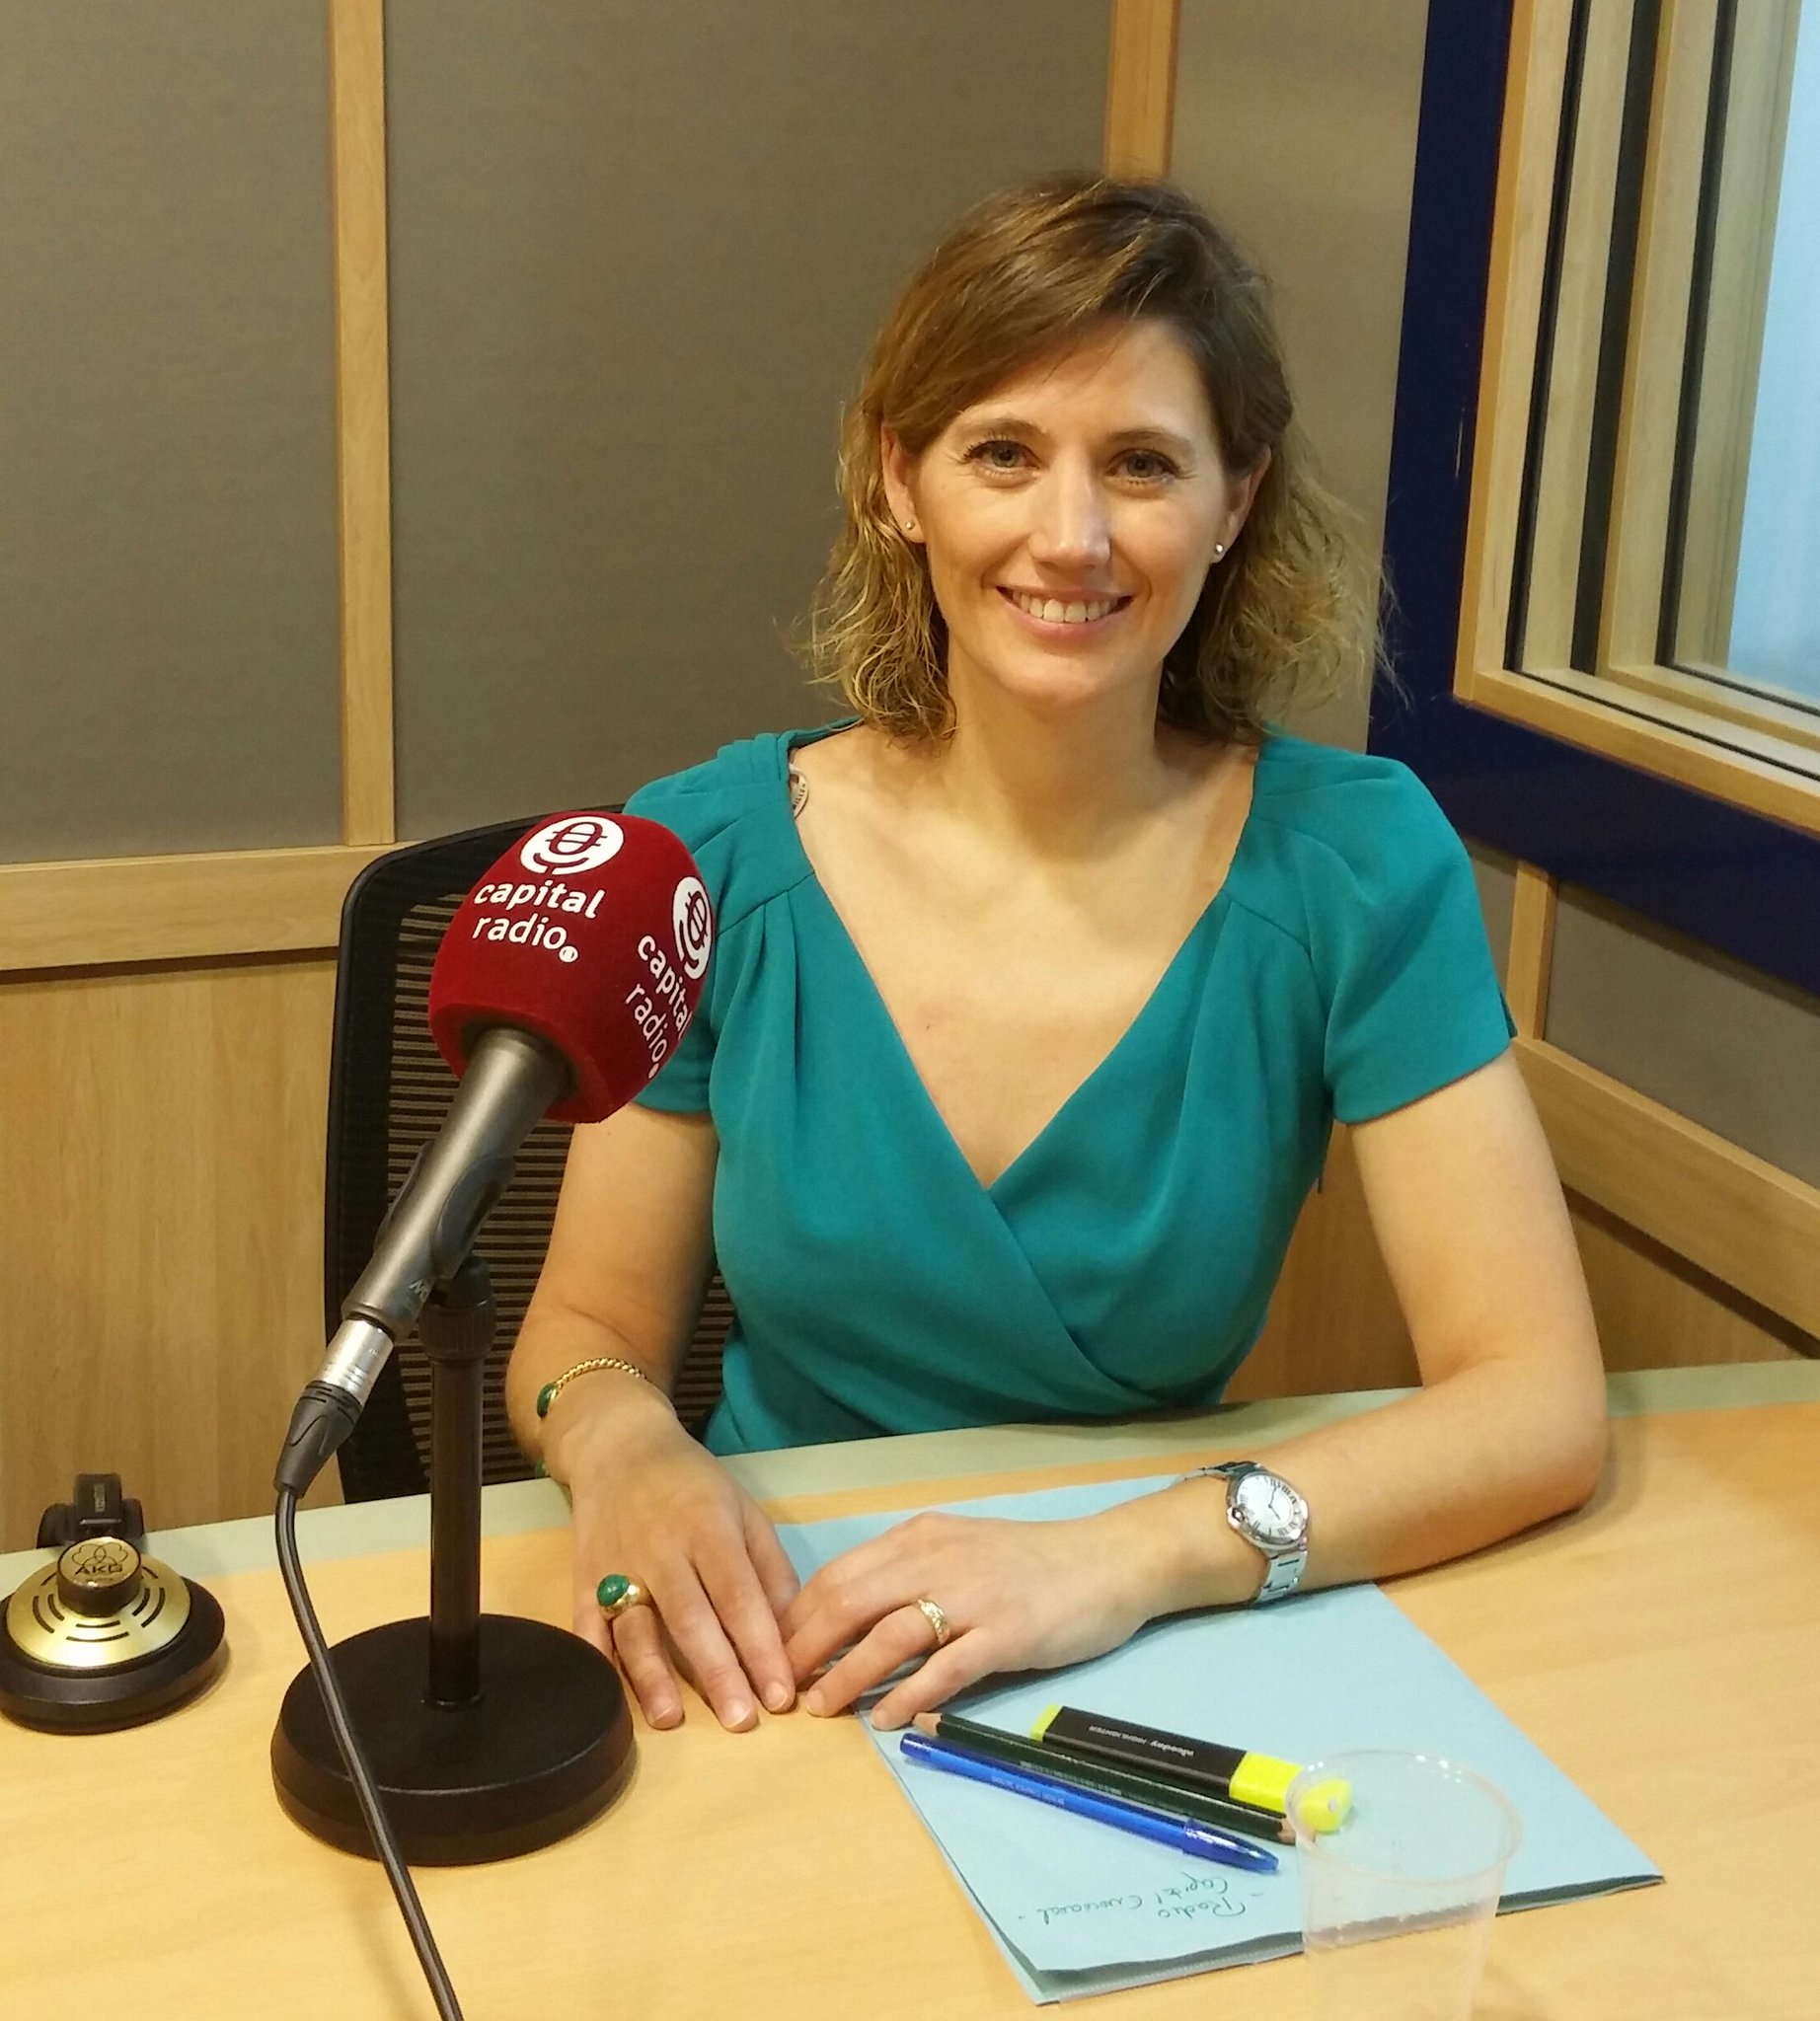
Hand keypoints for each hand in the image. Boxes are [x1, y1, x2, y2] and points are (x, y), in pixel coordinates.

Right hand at [547, 1385, 799, 1731]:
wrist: (620, 1449)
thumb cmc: (694, 1486)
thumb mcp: (745, 1510)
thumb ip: (770, 1569)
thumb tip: (791, 1633)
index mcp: (709, 1529)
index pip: (739, 1595)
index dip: (760, 1646)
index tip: (781, 1695)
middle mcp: (662, 1550)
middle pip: (690, 1617)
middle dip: (717, 1672)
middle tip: (741, 1722)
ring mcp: (618, 1566)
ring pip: (634, 1626)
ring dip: (651, 1675)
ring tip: (671, 1720)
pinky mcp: (583, 1580)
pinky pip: (586, 1626)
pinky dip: (594, 1661)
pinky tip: (607, 1697)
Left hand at [779, 1505, 1164, 1728]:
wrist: (1107, 1562)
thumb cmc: (1029, 1562)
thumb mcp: (958, 1550)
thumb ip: (908, 1575)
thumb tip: (845, 1620)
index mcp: (919, 1537)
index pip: (838, 1575)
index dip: (796, 1618)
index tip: (769, 1654)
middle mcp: (936, 1558)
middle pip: (849, 1601)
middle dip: (804, 1648)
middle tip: (780, 1690)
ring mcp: (972, 1596)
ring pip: (888, 1635)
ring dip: (845, 1675)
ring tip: (819, 1709)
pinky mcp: (1006, 1633)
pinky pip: (945, 1669)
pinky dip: (908, 1695)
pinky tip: (885, 1720)